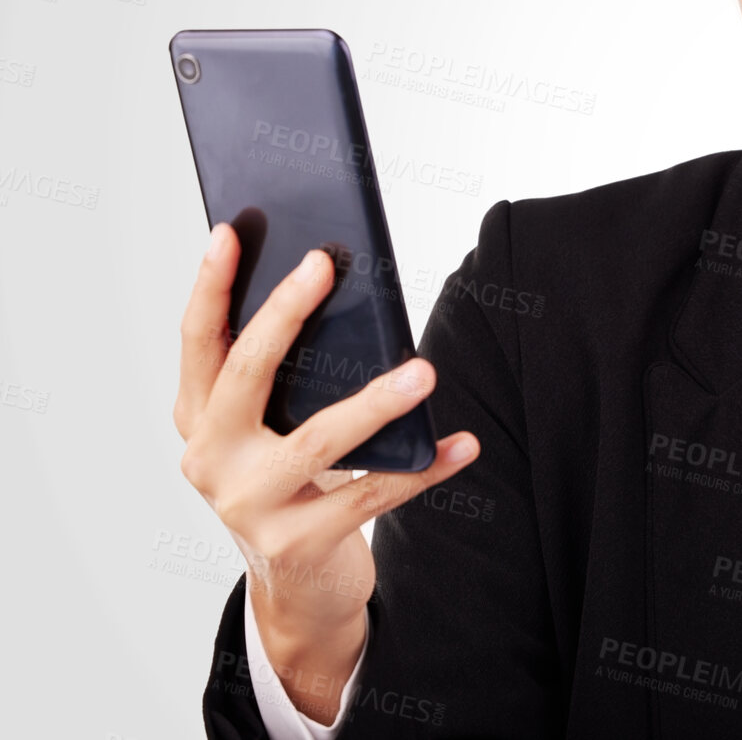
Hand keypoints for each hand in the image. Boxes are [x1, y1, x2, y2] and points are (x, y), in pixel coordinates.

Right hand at [174, 223, 481, 720]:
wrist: (298, 588)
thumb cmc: (296, 482)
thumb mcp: (275, 429)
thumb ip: (291, 378)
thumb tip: (339, 292)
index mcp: (199, 420)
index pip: (199, 342)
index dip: (210, 287)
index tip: (230, 231)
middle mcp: (211, 461)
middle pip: (246, 376)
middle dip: (284, 314)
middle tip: (325, 264)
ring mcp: (250, 507)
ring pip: (320, 441)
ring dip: (377, 402)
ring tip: (425, 371)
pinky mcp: (297, 545)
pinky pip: (374, 495)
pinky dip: (423, 468)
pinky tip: (462, 444)